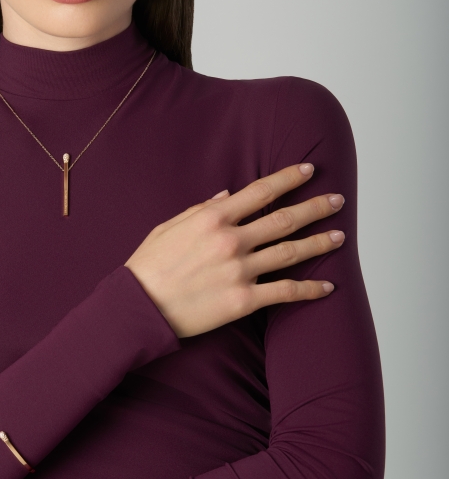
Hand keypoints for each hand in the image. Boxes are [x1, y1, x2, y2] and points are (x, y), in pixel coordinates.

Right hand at [124, 163, 343, 338]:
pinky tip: (328, 287)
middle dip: (315, 207)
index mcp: (212, 218)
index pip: (260, 191)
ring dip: (319, 243)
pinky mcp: (243, 301)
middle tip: (337, 200)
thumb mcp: (168, 227)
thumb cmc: (148, 266)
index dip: (288, 178)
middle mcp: (231, 241)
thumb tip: (228, 196)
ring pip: (290, 253)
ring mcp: (239, 271)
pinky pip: (284, 292)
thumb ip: (200, 209)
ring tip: (340, 237)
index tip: (309, 170)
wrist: (138, 307)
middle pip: (284, 219)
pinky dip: (309, 290)